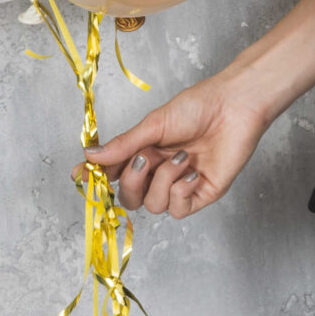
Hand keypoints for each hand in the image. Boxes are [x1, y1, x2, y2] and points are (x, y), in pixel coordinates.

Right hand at [86, 76, 271, 219]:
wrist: (234, 105)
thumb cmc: (198, 106)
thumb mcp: (154, 124)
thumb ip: (123, 145)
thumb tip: (89, 156)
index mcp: (145, 152)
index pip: (114, 173)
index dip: (96, 178)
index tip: (80, 176)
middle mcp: (160, 171)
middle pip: (131, 198)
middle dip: (133, 182)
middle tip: (145, 159)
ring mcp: (180, 185)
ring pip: (153, 206)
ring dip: (164, 181)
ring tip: (183, 157)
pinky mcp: (201, 194)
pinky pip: (178, 210)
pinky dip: (181, 192)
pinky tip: (193, 172)